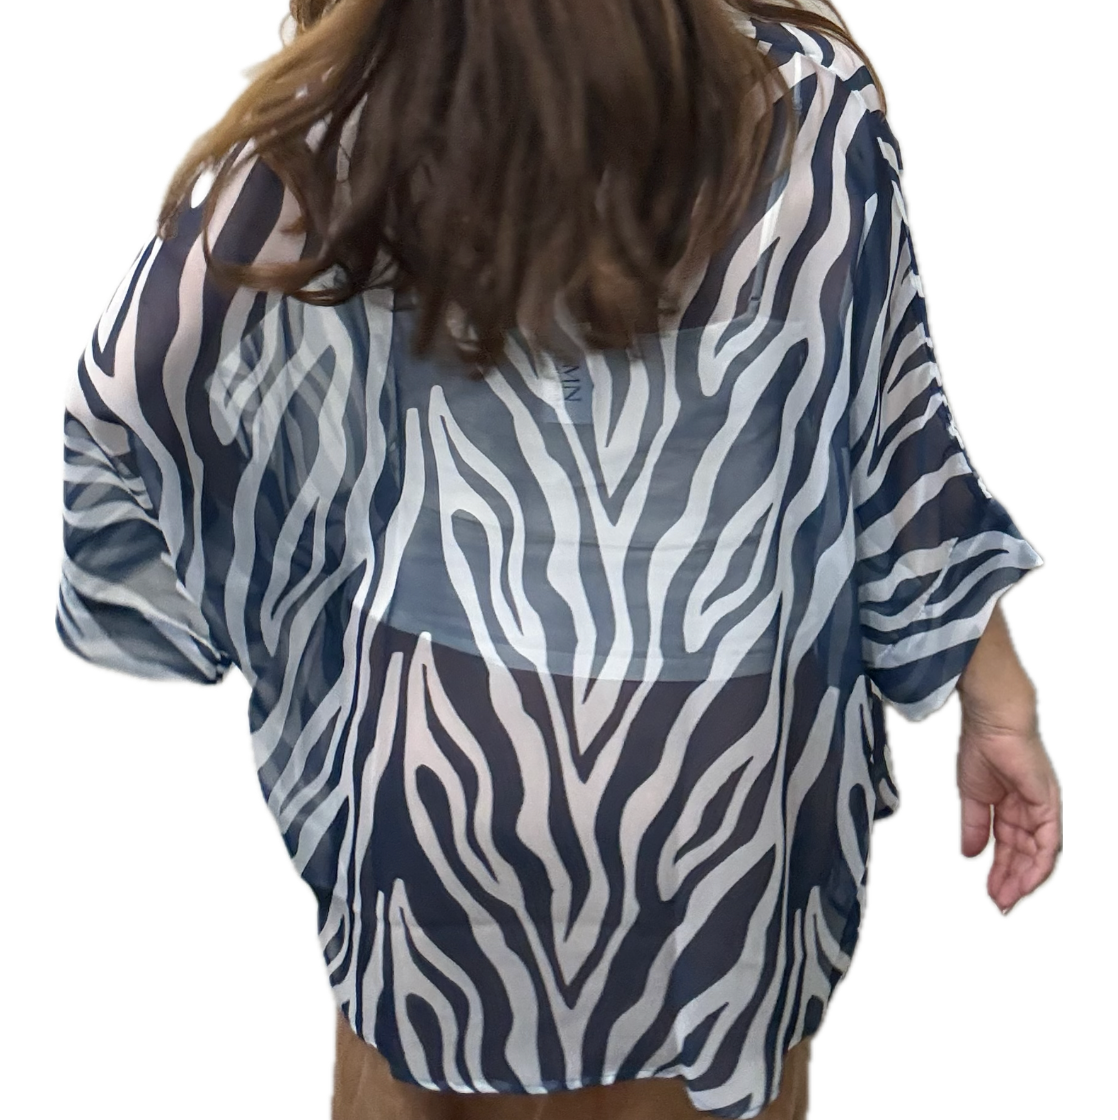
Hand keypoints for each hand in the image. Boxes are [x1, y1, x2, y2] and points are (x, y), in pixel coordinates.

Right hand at [956, 697, 1061, 914]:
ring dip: (1024, 878)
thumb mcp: (972, 796)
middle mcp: (1030, 811)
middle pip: (1024, 855)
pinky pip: (1049, 841)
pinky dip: (1038, 862)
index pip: (1009, 848)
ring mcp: (1041, 809)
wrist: (991, 724)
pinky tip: (1027, 878)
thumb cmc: (982, 748)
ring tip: (1009, 896)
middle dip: (1011, 881)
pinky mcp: (1048, 805)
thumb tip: (969, 853)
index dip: (1000, 872)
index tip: (991, 892)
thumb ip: (975, 826)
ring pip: (1038, 853)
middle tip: (1000, 902)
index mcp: (1012, 808)